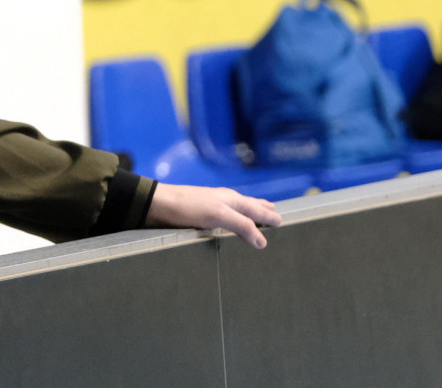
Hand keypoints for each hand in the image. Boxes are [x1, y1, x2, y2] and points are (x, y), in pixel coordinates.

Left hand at [145, 184, 281, 248]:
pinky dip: (233, 223)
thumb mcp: (218, 215)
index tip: (282, 222)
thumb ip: (241, 226)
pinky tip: (228, 228)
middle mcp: (225, 202)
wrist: (159, 204)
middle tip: (275, 215)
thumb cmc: (188, 206)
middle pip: (249, 206)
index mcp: (232, 200)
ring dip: (248, 215)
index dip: (270, 217)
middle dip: (262, 211)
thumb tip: (263, 242)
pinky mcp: (201, 217)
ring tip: (256, 220)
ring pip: (237, 211)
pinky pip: (224, 220)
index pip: (257, 210)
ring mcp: (213, 208)